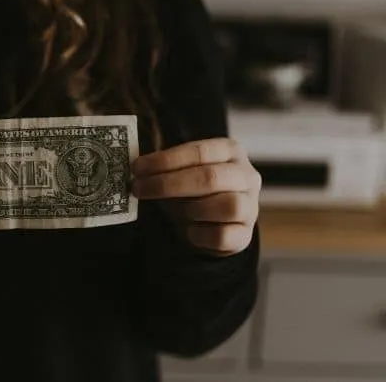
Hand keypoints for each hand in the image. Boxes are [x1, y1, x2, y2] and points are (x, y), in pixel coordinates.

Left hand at [131, 138, 260, 255]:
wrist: (211, 223)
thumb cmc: (191, 190)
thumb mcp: (180, 172)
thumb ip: (165, 169)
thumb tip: (137, 171)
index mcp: (230, 151)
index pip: (199, 152)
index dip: (165, 160)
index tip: (137, 168)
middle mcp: (246, 176)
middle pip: (210, 178)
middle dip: (167, 184)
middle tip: (138, 188)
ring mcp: (250, 207)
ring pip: (227, 206)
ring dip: (189, 209)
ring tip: (169, 211)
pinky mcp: (245, 236)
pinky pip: (223, 236)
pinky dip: (199, 235)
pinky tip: (186, 231)